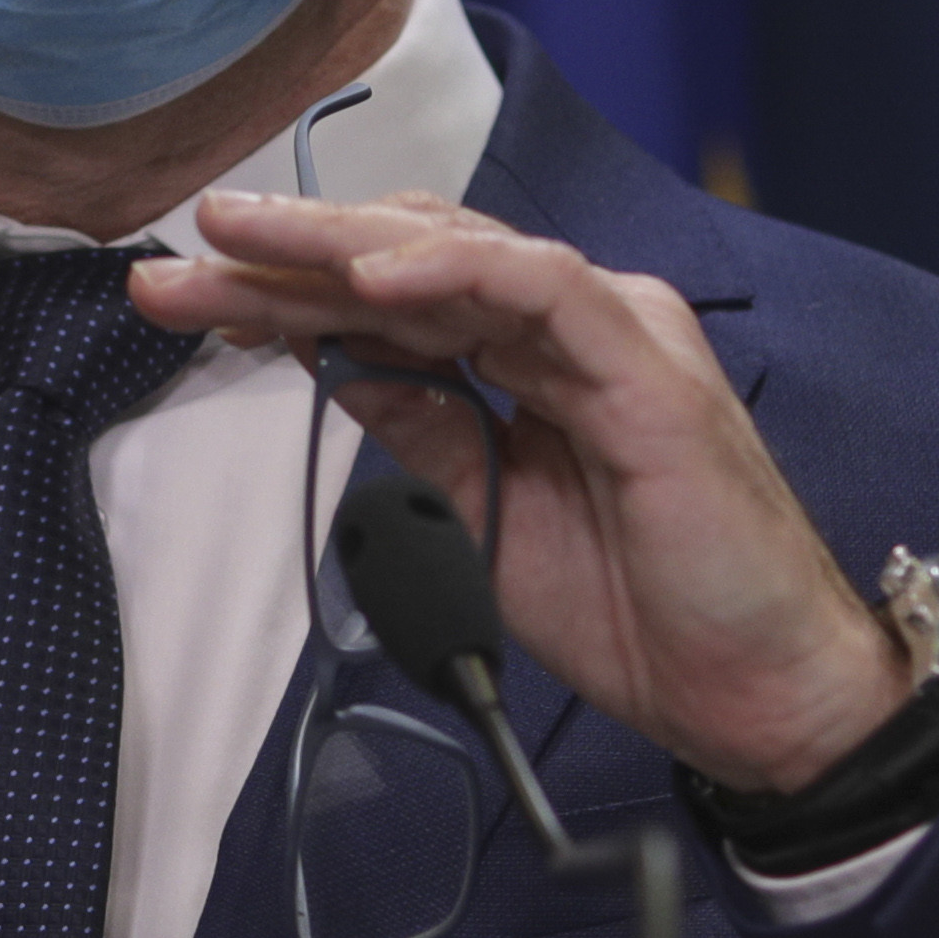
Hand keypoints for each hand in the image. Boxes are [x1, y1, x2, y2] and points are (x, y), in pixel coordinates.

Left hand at [128, 193, 906, 793]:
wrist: (751, 696)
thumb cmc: (640, 612)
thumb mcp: (481, 513)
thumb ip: (419, 428)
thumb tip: (328, 362)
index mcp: (536, 357)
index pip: (394, 298)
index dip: (288, 292)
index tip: (190, 299)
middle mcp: (573, 325)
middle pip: (411, 260)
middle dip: (288, 255)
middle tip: (186, 248)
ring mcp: (614, 334)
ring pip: (460, 254)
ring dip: (341, 246)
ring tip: (245, 241)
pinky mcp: (648, 367)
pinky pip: (541, 290)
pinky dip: (451, 271)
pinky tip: (368, 278)